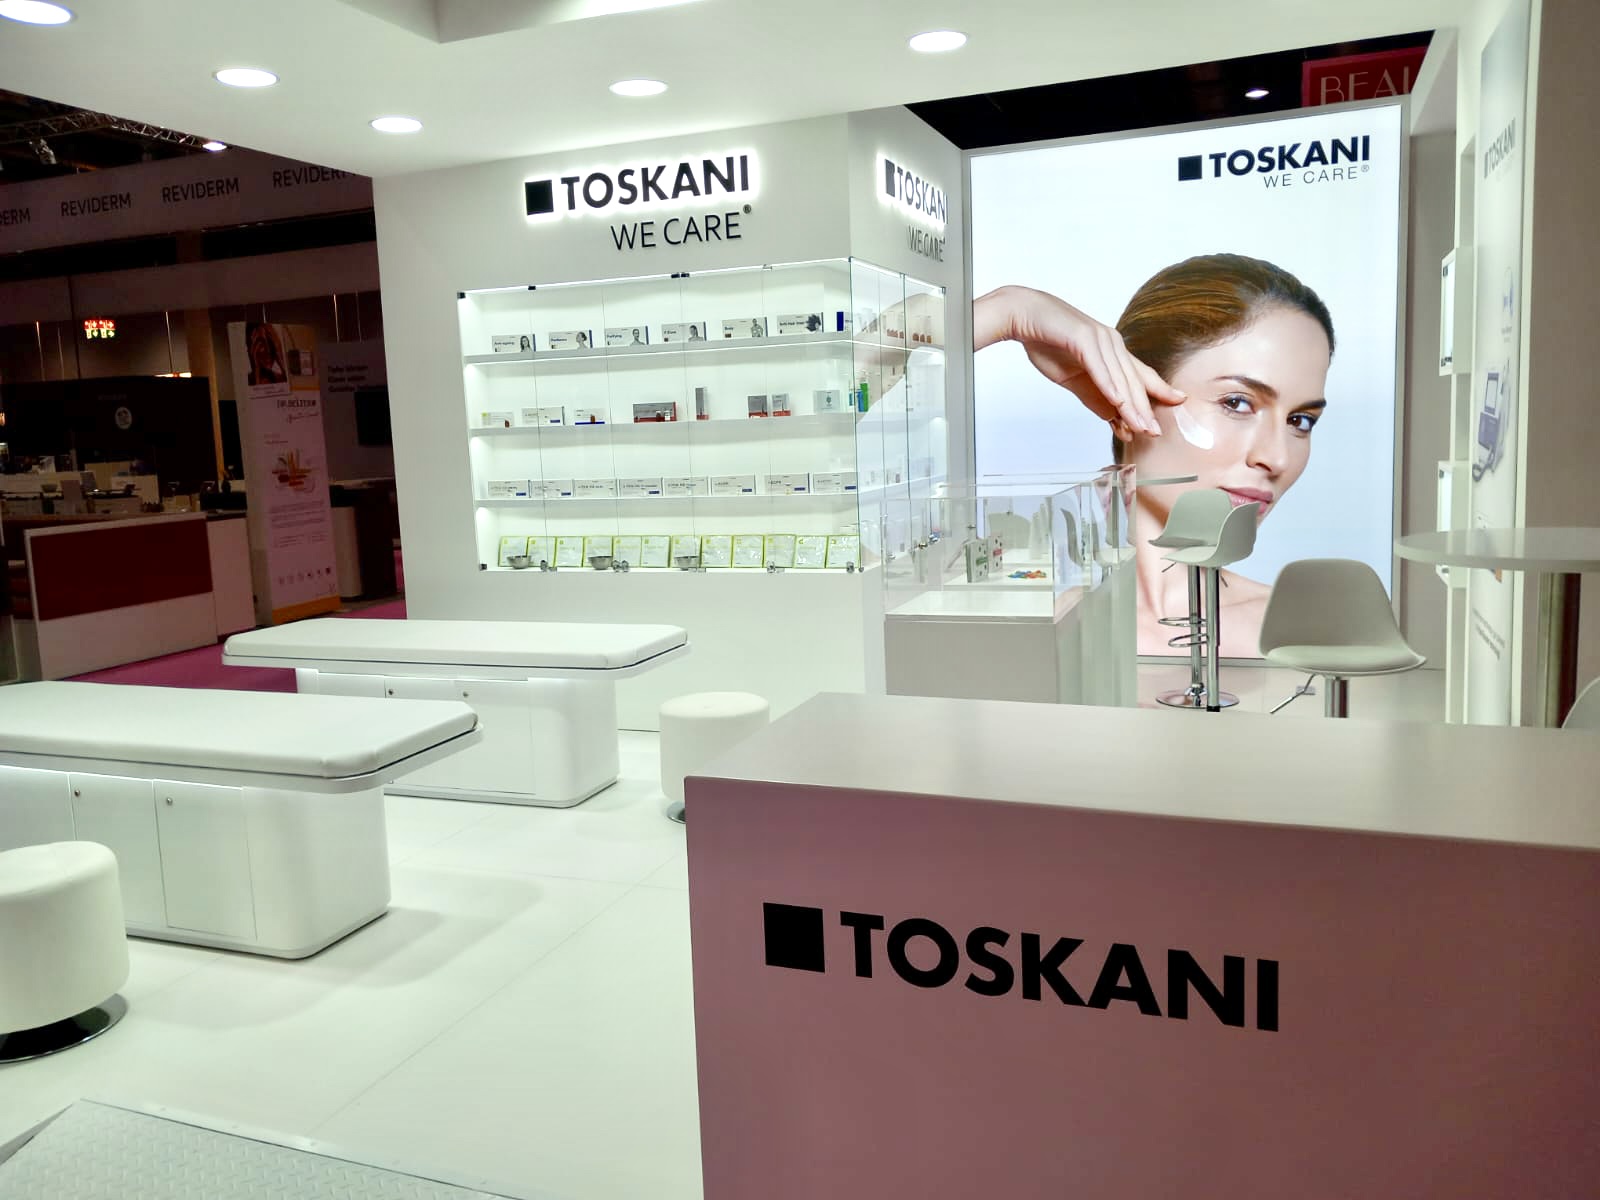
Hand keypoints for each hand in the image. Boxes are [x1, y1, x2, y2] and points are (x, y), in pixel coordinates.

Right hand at [974, 285, 1185, 441]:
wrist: (1023, 316)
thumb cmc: (1047, 342)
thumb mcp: (1074, 378)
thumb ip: (1094, 396)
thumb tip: (1113, 418)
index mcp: (1112, 351)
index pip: (1139, 375)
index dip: (1159, 390)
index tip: (1177, 404)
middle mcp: (1111, 343)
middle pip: (1133, 380)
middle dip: (1145, 408)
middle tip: (1155, 432)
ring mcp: (1099, 339)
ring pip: (1119, 376)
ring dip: (1130, 404)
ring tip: (1140, 425)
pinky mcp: (1083, 338)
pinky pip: (1098, 366)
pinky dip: (1108, 384)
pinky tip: (1117, 401)